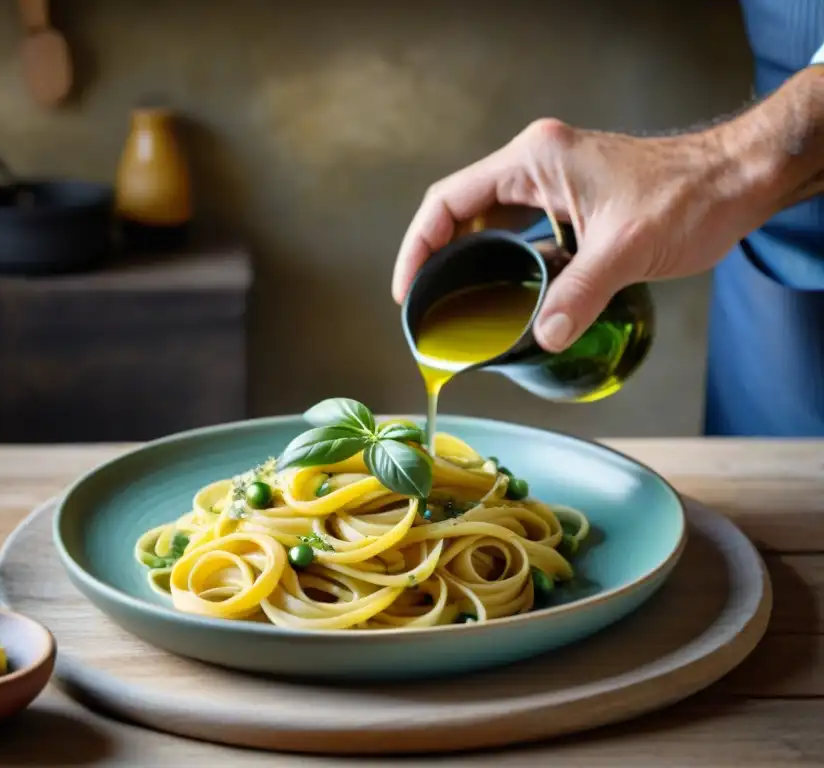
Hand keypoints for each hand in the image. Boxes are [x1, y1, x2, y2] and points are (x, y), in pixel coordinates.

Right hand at [391, 118, 766, 351]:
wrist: (735, 180)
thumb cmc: (689, 196)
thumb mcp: (627, 248)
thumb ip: (579, 294)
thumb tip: (541, 338)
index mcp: (534, 159)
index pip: (449, 199)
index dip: (419, 245)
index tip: (407, 288)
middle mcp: (535, 162)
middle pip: (459, 208)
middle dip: (435, 255)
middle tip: (424, 303)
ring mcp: (551, 178)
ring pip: (485, 218)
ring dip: (465, 256)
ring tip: (451, 300)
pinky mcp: (567, 197)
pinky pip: (515, 226)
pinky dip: (498, 257)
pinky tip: (500, 290)